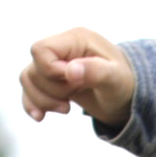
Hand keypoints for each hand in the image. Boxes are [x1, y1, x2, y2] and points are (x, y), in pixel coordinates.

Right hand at [21, 28, 135, 128]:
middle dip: (52, 90)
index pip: (41, 50)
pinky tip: (40, 117)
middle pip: (33, 68)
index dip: (51, 72)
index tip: (74, 84)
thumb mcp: (116, 79)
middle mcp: (62, 47)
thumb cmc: (126, 84)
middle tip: (75, 95)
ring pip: (27, 79)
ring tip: (66, 108)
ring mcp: (54, 63)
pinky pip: (28, 89)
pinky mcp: (50, 79)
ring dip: (43, 100)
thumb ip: (96, 71)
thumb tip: (70, 71)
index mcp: (76, 39)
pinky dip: (32, 104)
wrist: (128, 96)